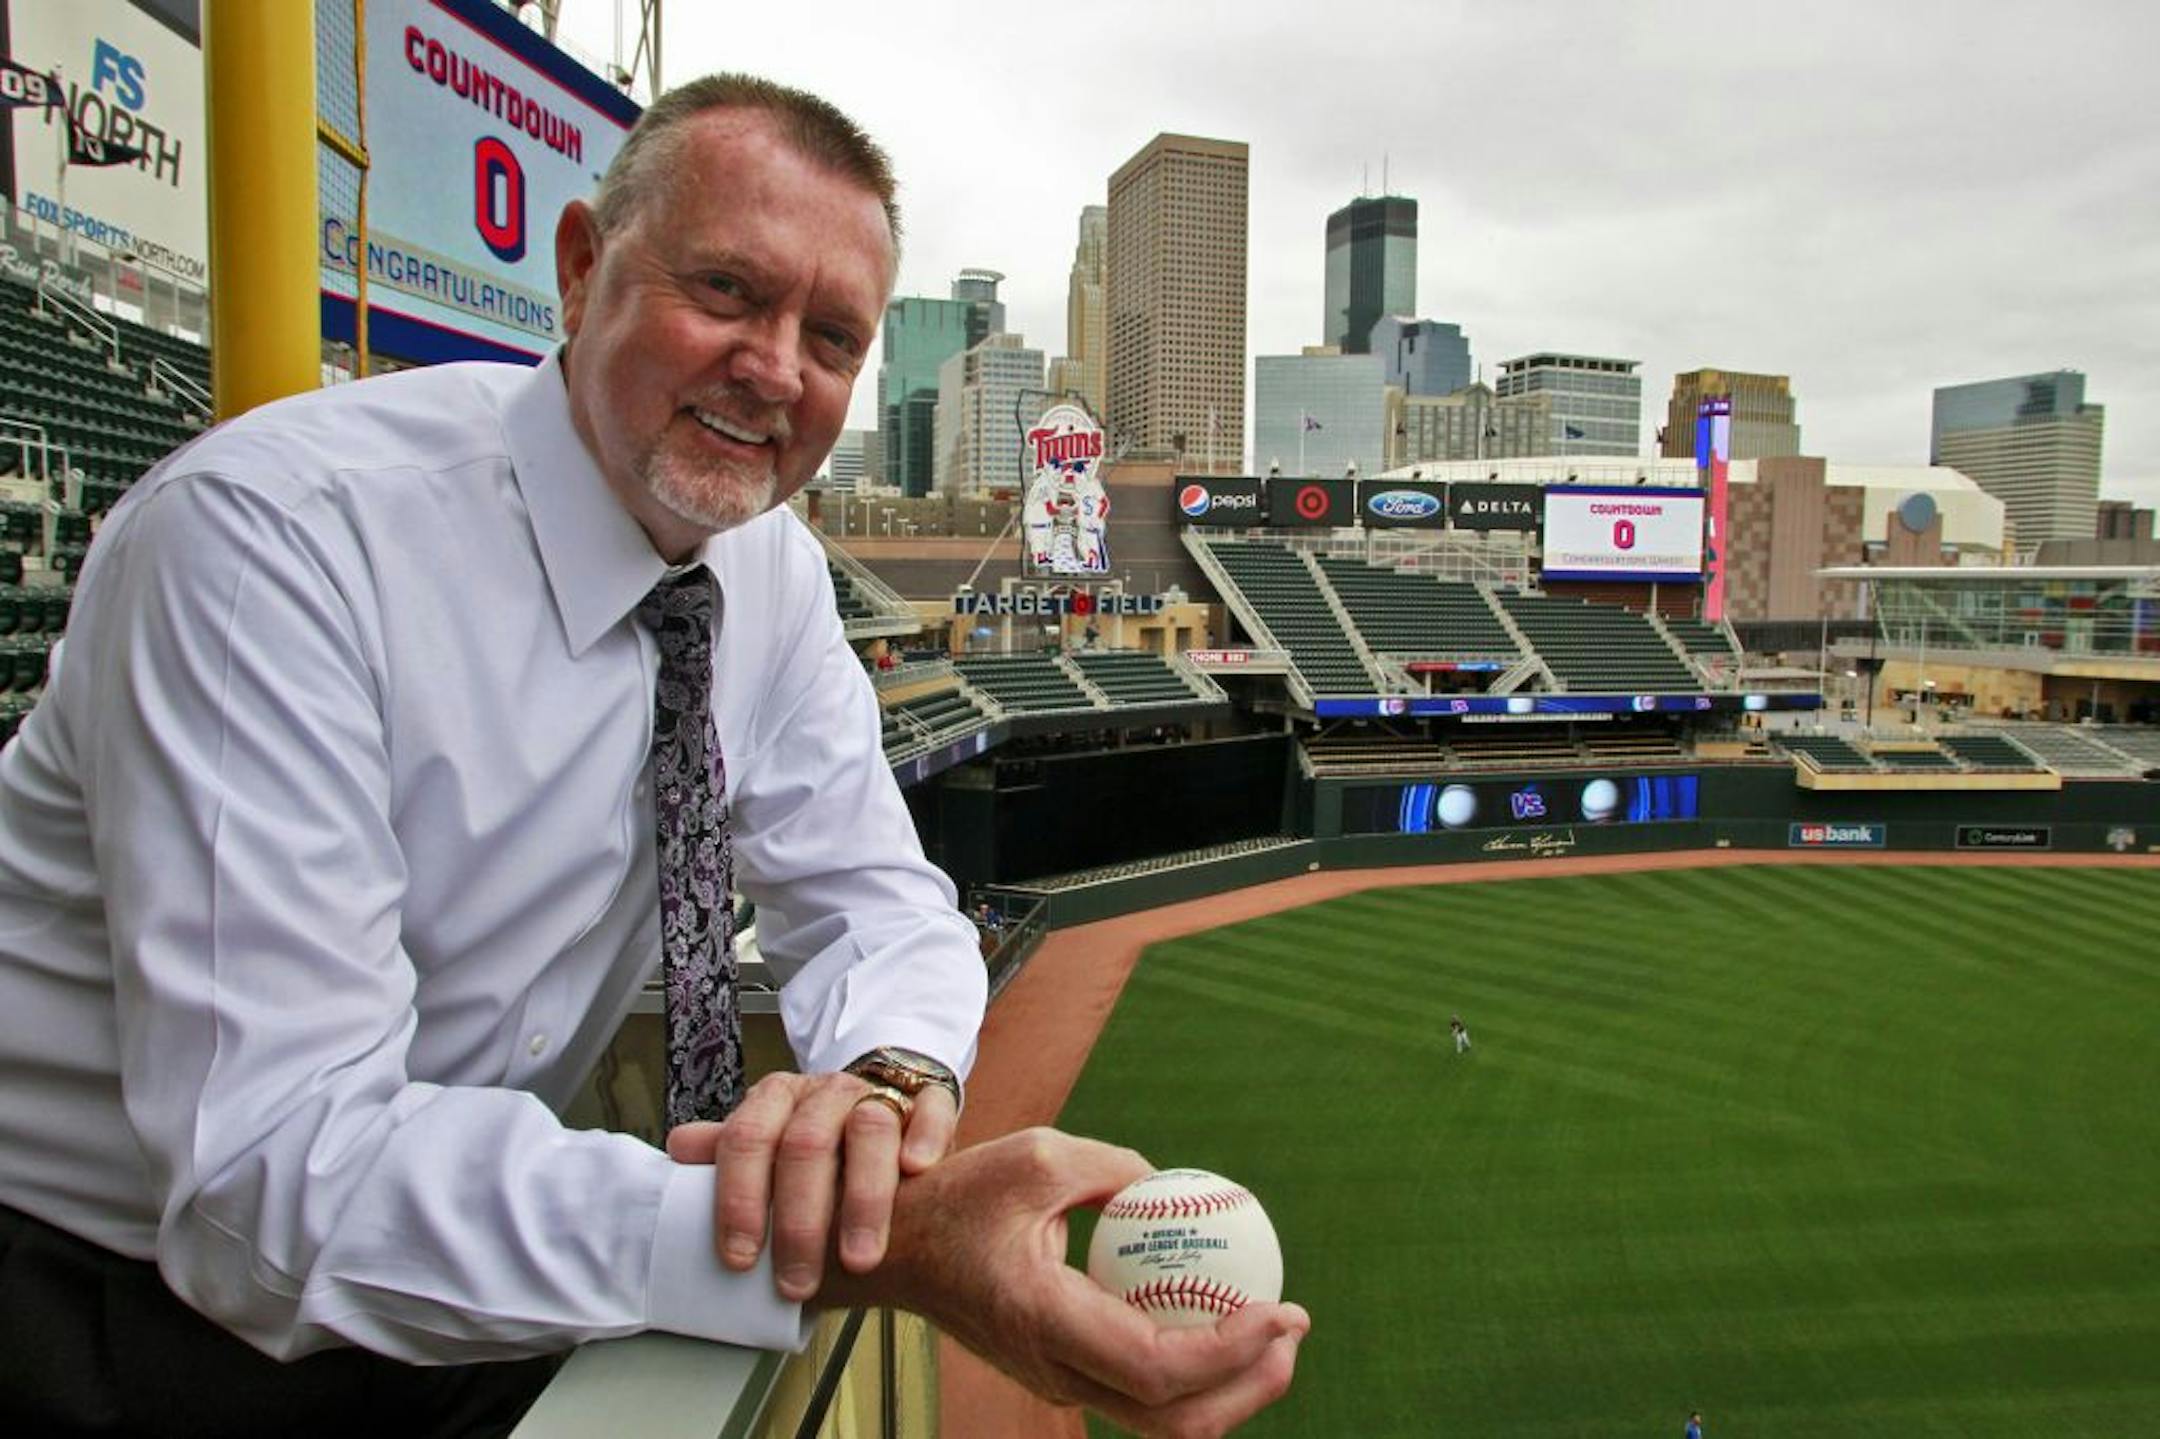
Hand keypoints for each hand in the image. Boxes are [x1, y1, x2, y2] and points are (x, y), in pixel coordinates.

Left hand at [664, 1068, 957, 1301]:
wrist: (883, 1102)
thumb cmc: (820, 1143)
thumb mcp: (770, 1145)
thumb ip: (730, 1152)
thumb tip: (678, 1150)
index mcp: (777, 1099)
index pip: (747, 1139)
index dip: (739, 1201)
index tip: (740, 1260)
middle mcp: (826, 1092)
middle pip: (806, 1143)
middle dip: (799, 1220)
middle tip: (797, 1282)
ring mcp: (879, 1092)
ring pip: (870, 1128)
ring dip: (863, 1198)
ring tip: (859, 1257)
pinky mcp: (928, 1098)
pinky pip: (931, 1107)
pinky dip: (924, 1136)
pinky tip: (916, 1169)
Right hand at [824, 1128, 1308, 1437]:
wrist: (897, 1250)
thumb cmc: (960, 1197)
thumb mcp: (1038, 1156)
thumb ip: (1114, 1169)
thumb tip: (1181, 1187)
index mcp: (1045, 1321)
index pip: (1156, 1367)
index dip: (1230, 1351)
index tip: (1281, 1310)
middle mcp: (1054, 1370)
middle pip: (1172, 1420)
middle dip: (1249, 1388)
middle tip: (1294, 1328)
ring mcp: (1058, 1382)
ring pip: (1160, 1420)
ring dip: (1228, 1389)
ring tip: (1273, 1335)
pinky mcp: (1063, 1375)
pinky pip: (1141, 1393)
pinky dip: (1194, 1373)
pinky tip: (1222, 1321)